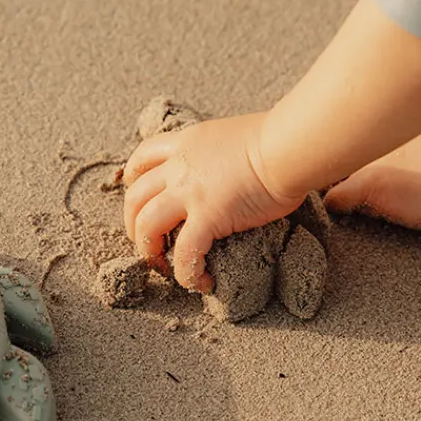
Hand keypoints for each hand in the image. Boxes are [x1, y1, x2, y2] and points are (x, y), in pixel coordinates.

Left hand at [122, 113, 306, 292]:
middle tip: (148, 244)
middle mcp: (180, 165)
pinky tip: (202, 282)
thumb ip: (223, 153)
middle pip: (135, 196)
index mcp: (188, 142)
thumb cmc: (278, 140)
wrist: (288, 146)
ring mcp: (189, 191)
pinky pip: (186, 253)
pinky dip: (187, 273)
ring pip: (147, 226)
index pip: (144, 157)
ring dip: (149, 251)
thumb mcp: (235, 137)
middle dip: (133, 224)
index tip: (138, 196)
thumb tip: (236, 167)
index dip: (133, 180)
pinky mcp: (208, 216)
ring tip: (163, 268)